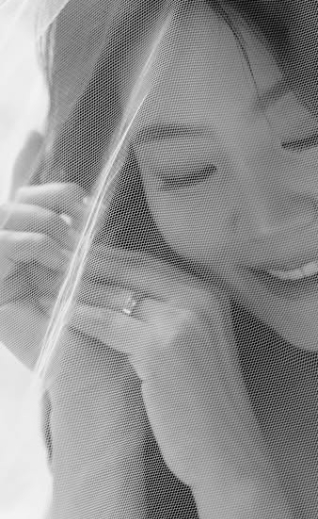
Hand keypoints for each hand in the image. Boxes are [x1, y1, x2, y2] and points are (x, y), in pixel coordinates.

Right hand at [0, 131, 87, 370]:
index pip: (26, 198)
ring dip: (51, 225)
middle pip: (16, 199)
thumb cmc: (107, 322)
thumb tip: (87, 195)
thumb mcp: (99, 265)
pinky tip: (61, 263)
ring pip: (11, 214)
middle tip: (89, 212)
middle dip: (53, 197)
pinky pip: (6, 241)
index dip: (30, 168)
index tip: (46, 145)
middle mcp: (9, 258)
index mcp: (33, 250)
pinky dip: (38, 244)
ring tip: (78, 249)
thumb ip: (84, 230)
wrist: (101, 373)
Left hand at [65, 246, 274, 493]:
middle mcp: (201, 299)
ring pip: (117, 293)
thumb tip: (121, 297)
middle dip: (88, 263)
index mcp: (211, 295)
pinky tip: (61, 317)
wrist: (225, 449)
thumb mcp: (193, 347)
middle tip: (54, 262)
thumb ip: (167, 316)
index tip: (78, 256)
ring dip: (78, 288)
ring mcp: (184, 321)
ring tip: (50, 286)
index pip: (148, 262)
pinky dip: (81, 318)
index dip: (109, 257)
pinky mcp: (162, 347)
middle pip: (131, 268)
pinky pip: (108, 323)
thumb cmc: (205, 405)